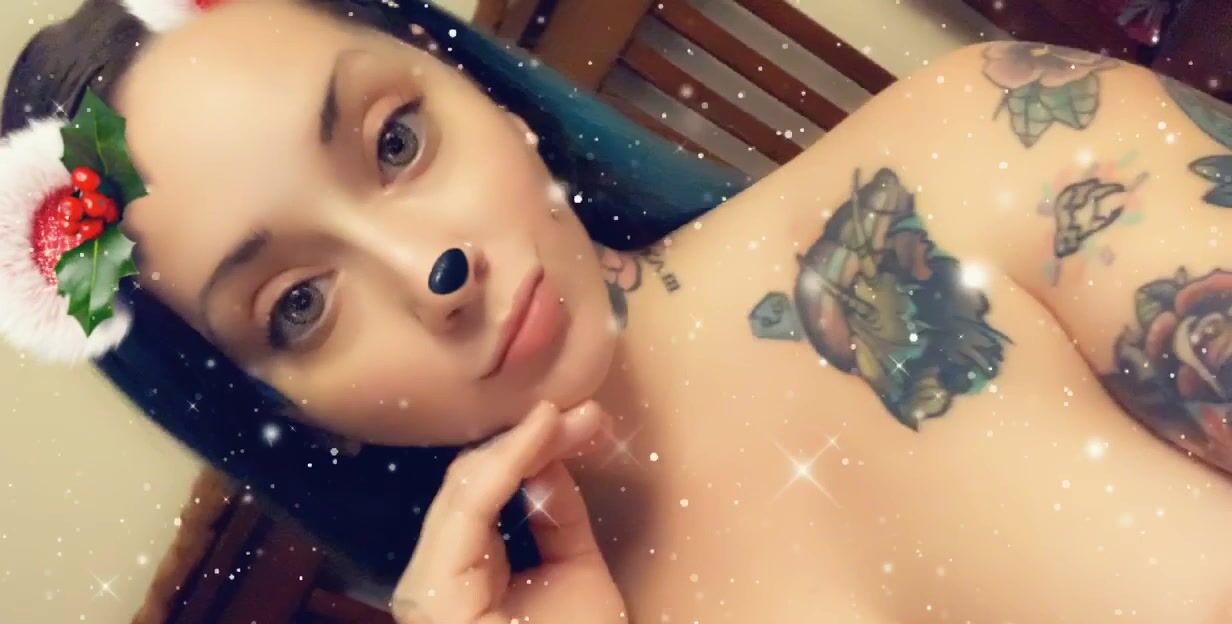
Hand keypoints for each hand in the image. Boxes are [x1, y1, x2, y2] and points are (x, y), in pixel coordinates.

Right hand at [392, 400, 625, 623]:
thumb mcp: (575, 572)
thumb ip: (558, 515)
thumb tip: (549, 453)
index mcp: (459, 574)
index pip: (482, 493)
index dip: (529, 447)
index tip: (580, 416)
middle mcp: (432, 579)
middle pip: (470, 484)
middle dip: (528, 440)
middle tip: (584, 412)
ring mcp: (426, 590)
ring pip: (464, 490)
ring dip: (520, 446)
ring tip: (568, 419)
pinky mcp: (432, 598)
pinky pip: (464, 513)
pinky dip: (505, 467)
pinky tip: (540, 438)